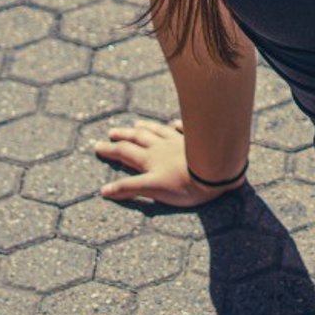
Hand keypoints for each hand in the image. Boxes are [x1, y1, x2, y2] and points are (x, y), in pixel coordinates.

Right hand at [92, 118, 243, 207]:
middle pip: (138, 138)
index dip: (110, 150)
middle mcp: (161, 147)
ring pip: (158, 131)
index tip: (97, 146)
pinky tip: (174, 123)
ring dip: (146, 128)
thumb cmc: (185, 185)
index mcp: (149, 159)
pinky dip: (177, 126)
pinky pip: (184, 129)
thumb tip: (104, 191)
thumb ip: (129, 189)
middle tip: (111, 132)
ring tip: (137, 124)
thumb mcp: (153, 190)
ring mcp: (179, 141)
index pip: (124, 152)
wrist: (216, 172)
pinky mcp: (197, 140)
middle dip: (123, 136)